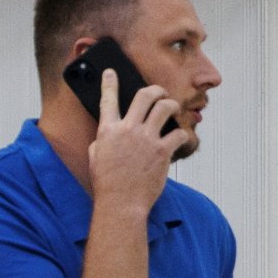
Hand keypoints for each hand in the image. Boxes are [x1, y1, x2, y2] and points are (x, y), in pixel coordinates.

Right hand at [90, 82, 182, 218]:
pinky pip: (178, 133)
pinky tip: (180, 137)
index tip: (111, 72)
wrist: (121, 204)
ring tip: (174, 108)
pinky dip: (182, 134)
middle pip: (145, 95)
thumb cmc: (108, 185)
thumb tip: (108, 135)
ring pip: (165, 107)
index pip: (107, 99)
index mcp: (108, 131)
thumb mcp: (95, 158)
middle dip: (155, 90)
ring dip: (172, 105)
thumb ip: (102, 141)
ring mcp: (146, 139)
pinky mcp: (162, 151)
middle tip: (160, 93)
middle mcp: (128, 130)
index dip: (109, 82)